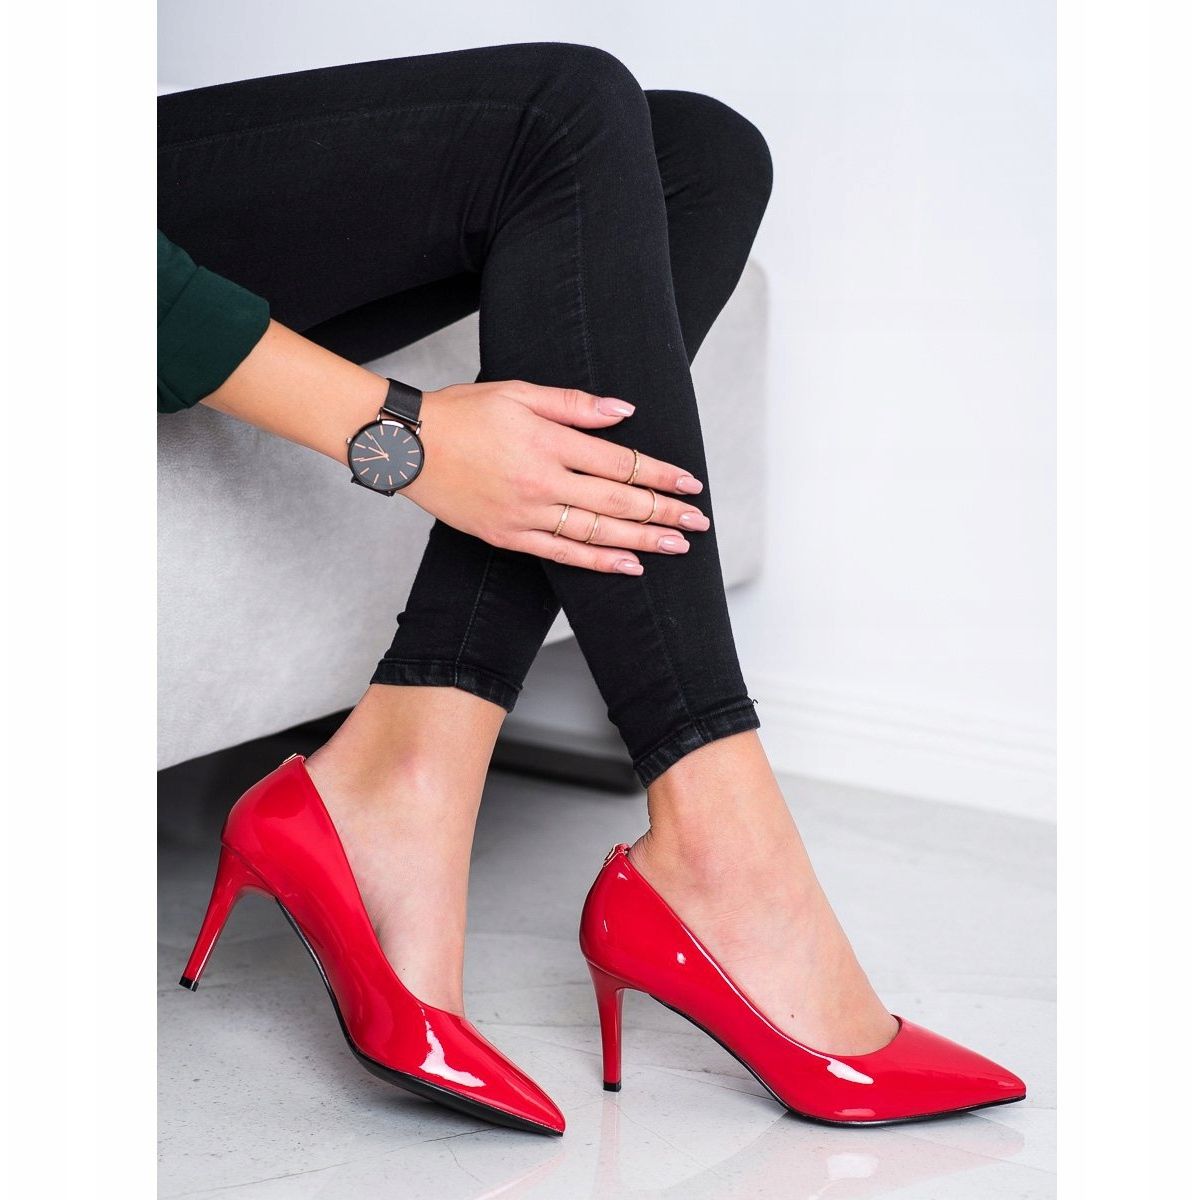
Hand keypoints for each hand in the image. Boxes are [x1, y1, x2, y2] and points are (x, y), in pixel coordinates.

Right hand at [403, 381, 710, 573]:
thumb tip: (624, 413)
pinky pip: (562, 553)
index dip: (659, 474)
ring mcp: (525, 514)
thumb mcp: (518, 393)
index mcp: (548, 442)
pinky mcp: (507, 536)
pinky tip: (629, 564)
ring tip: (676, 546)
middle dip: (663, 511)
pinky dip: (598, 560)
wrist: (407, 446)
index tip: (689, 483)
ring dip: (642, 540)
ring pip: (596, 531)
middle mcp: (542, 482)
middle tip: (697, 521)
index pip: (620, 462)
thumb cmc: (460, 413)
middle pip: (617, 501)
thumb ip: (574, 405)